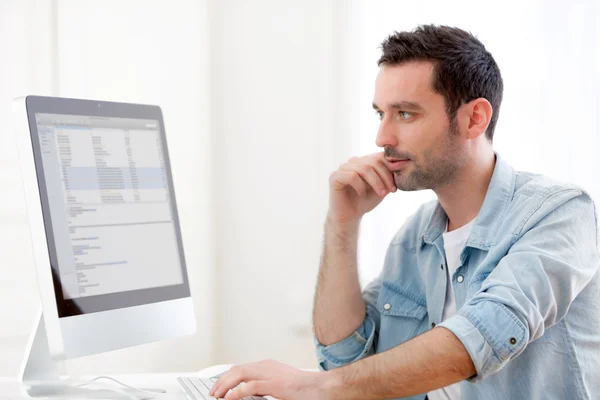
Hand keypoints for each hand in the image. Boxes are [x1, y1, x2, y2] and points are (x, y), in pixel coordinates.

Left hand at [208, 359, 335, 399]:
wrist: (322, 388)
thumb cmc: (305, 389)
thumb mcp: (279, 386)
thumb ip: (264, 387)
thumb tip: (248, 395)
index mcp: (268, 366)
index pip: (241, 367)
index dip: (227, 376)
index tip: (218, 387)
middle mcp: (267, 366)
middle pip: (237, 369)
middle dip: (221, 380)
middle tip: (213, 392)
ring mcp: (270, 374)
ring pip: (240, 374)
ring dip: (225, 385)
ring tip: (217, 395)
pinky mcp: (274, 384)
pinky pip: (250, 387)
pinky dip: (237, 392)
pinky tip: (229, 398)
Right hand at [328, 152, 395, 223]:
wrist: (350, 216)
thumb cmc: (366, 201)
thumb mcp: (382, 187)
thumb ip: (389, 176)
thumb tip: (401, 165)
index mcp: (364, 161)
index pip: (380, 156)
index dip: (390, 170)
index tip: (395, 187)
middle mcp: (353, 162)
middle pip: (373, 162)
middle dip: (384, 177)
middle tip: (390, 191)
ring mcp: (343, 168)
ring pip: (364, 168)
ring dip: (375, 182)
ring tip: (381, 194)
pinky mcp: (334, 176)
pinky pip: (351, 176)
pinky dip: (360, 186)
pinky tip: (362, 194)